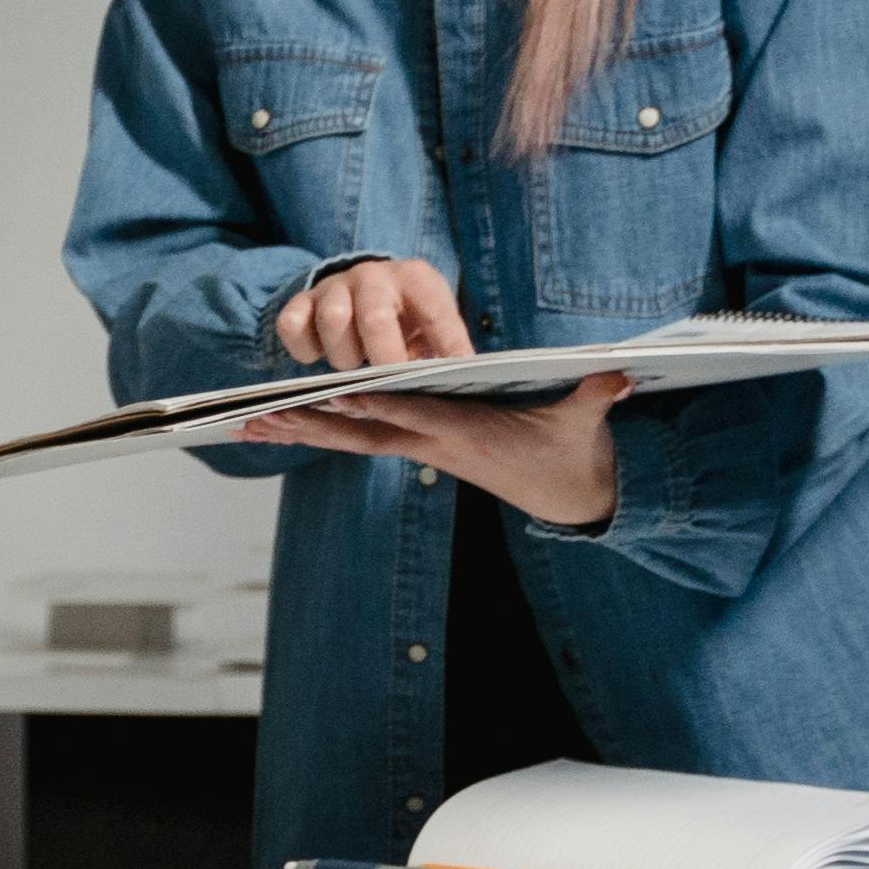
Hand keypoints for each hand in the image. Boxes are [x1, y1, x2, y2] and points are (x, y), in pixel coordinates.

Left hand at [241, 374, 631, 528]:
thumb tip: (621, 374)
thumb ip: (597, 395)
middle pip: (362, 433)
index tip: (335, 395)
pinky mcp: (415, 448)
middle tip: (260, 413)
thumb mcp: (585, 420)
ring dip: (299, 432)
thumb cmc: (570, 448)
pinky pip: (355, 442)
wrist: (566, 494)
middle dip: (312, 423)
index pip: (414, 416)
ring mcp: (419, 449)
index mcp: (467, 433)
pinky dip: (315, 433)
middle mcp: (432, 443)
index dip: (375, 406)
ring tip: (247, 423)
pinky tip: (275, 429)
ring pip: (349, 441)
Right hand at [272, 255, 475, 365]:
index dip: (447, 345)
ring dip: (343, 356)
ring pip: (332, 321)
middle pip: (374, 316)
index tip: (454, 374)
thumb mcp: (431, 325)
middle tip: (388, 379)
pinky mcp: (300, 301)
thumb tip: (465, 379)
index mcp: (415, 279)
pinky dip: (304, 351)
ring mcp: (333, 286)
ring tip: (353, 366)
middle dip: (383, 357)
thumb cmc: (405, 320)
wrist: (362, 291)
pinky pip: (291, 327)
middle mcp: (373, 275)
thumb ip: (446, 349)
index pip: (435, 312)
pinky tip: (318, 358)